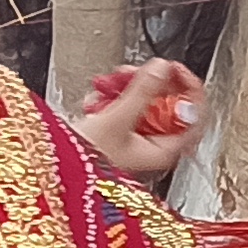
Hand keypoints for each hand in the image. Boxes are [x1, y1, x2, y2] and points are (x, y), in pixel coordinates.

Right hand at [72, 58, 206, 180]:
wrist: (54, 179)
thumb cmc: (84, 167)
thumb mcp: (117, 120)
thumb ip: (143, 91)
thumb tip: (162, 69)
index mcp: (165, 151)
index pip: (193, 116)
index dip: (188, 88)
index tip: (173, 68)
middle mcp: (153, 149)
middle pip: (165, 105)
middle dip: (148, 84)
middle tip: (133, 72)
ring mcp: (134, 143)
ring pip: (142, 105)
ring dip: (125, 90)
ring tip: (106, 85)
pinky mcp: (116, 139)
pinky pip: (122, 111)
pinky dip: (109, 102)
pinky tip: (94, 102)